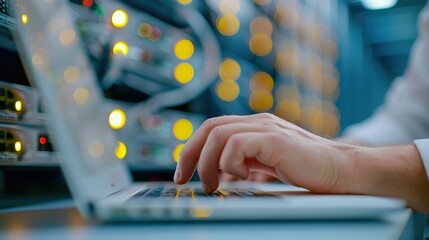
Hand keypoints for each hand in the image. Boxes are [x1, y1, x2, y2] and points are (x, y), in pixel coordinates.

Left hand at [174, 113, 352, 193]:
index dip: (192, 148)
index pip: (212, 128)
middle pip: (209, 127)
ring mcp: (266, 128)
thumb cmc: (306, 170)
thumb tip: (219, 175)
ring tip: (213, 185)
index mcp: (254, 126)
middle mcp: (258, 122)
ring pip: (219, 135)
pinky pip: (237, 145)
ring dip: (208, 163)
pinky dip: (231, 163)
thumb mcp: (267, 164)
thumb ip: (245, 162)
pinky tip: (243, 177)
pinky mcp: (274, 139)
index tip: (184, 172)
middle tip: (184, 178)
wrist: (341, 170)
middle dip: (190, 153)